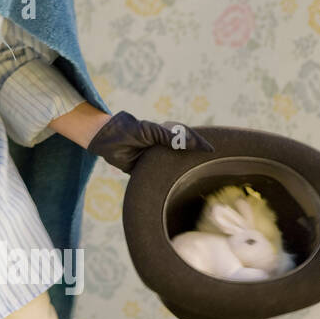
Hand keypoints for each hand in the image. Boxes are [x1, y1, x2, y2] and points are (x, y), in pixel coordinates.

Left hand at [86, 111, 213, 173]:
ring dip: (183, 171)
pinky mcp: (145, 171)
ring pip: (172, 166)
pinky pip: (159, 177)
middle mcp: (162, 147)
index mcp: (165, 135)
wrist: (108, 141)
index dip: (198, 144)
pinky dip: (168, 181)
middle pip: (182, 153)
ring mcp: (154, 159)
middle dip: (195, 159)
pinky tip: (177, 187)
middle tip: (211, 165)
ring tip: (198, 177)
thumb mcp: (150, 131)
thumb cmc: (129, 131)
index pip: (186, 138)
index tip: (211, 151)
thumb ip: (168, 137)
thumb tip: (188, 142)